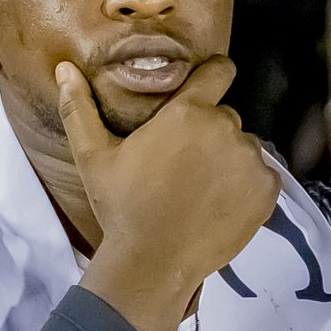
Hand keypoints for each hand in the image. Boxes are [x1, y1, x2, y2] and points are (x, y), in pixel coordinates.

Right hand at [62, 56, 279, 330]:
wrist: (153, 262)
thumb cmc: (122, 207)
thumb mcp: (93, 157)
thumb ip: (79, 108)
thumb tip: (63, 68)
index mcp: (188, 111)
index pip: (219, 70)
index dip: (213, 76)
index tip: (204, 90)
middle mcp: (226, 127)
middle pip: (225, 117)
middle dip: (209, 133)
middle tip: (184, 164)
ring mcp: (251, 160)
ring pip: (244, 148)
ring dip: (229, 161)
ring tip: (201, 190)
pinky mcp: (267, 190)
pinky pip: (263, 177)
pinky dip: (247, 188)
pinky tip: (220, 205)